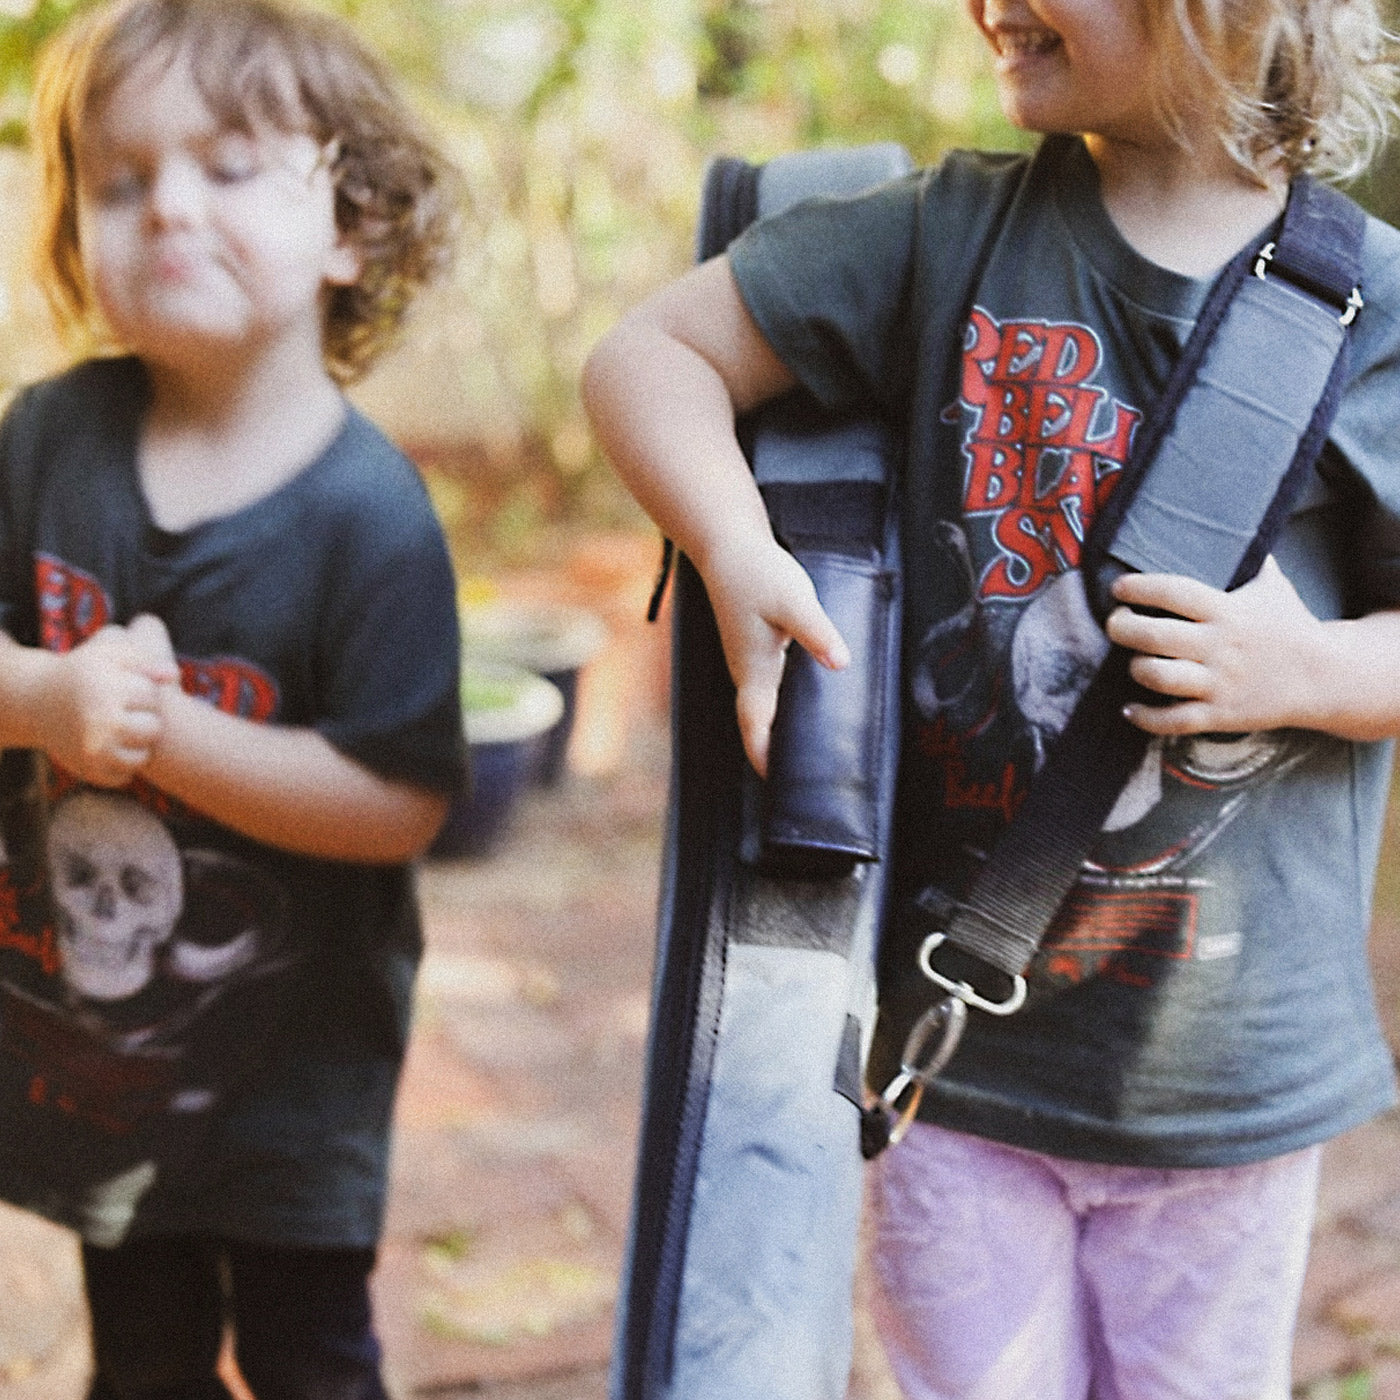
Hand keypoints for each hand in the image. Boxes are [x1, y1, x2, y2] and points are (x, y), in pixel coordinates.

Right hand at [40, 618, 180, 786]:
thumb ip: (146, 659)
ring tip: (120, 728)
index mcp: (106, 689)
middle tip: (125, 711)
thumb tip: (173, 676)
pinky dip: (120, 765)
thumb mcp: (111, 654)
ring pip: (143, 756)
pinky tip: (108, 747)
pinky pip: (124, 776)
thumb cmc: (85, 673)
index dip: (145, 691)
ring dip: (137, 744)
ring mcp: (93, 750)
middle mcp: (99, 721)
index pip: (153, 696)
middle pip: (154, 728)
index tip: (126, 688)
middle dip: (146, 719)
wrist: (37, 701)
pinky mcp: (88, 771)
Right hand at [703, 536, 849, 775]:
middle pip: (759, 725)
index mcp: (754, 669)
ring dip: (779, 732)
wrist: (728, 546)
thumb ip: (817, 633)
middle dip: (775, 754)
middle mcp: (748, 672)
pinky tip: (806, 707)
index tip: (778, 783)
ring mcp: (750, 662)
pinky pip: (769, 691)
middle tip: (803, 780)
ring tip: (808, 753)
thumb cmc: (756, 573)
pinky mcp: (757, 649)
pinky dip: (783, 708)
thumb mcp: (793, 600)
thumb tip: (840, 664)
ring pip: (764, 708)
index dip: (763, 755)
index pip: (755, 725)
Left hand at [1105, 556, 1323, 734]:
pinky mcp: (1220, 714)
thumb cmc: (1291, 627)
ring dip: (1136, 668)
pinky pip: (1173, 720)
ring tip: (1134, 660)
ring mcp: (1219, 683)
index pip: (1174, 592)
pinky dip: (1145, 717)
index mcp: (1228, 611)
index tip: (1118, 588)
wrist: (1326, 677)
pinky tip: (1130, 709)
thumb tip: (1233, 525)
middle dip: (1122, 628)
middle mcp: (1219, 647)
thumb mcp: (1273, 587)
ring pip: (1158, 676)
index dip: (1140, 588)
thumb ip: (1249, 560)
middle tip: (1116, 624)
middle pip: (1154, 636)